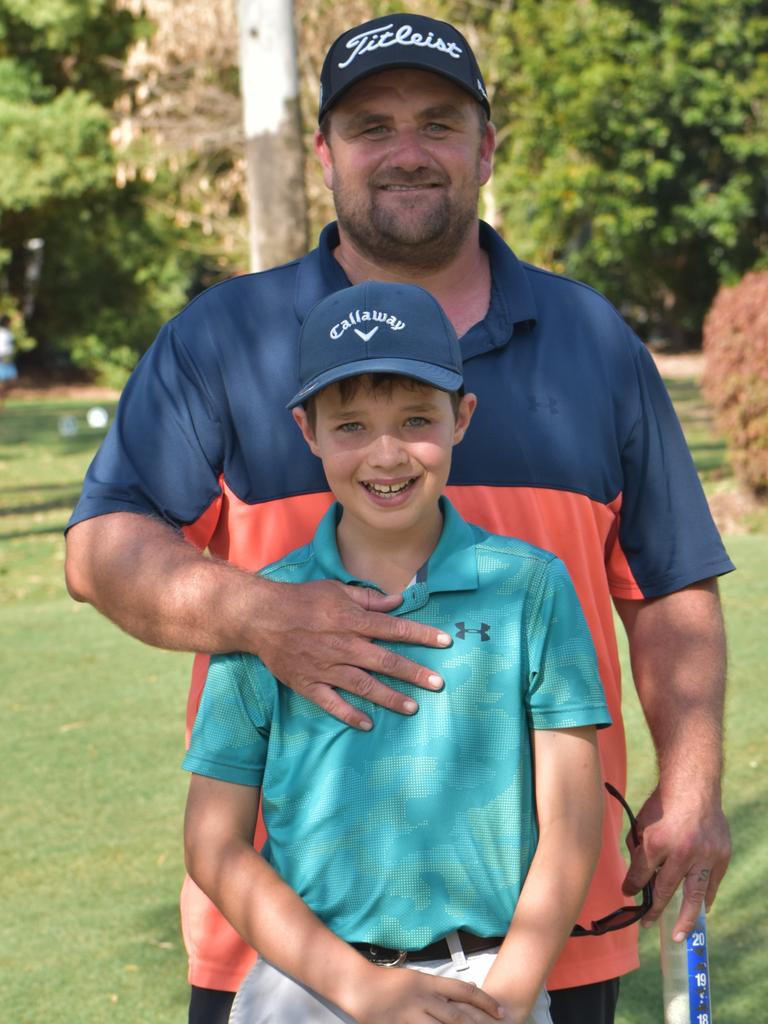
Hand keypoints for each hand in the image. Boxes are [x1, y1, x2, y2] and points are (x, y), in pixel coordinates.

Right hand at [250, 578, 452, 728]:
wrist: (261, 617)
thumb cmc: (301, 599)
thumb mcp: (336, 590)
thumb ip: (368, 599)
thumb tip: (396, 602)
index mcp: (351, 620)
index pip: (394, 629)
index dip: (421, 635)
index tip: (445, 642)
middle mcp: (343, 645)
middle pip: (385, 661)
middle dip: (414, 673)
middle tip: (438, 683)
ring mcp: (326, 667)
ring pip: (364, 686)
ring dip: (390, 698)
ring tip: (413, 708)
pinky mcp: (308, 684)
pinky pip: (331, 703)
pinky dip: (349, 715)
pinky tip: (368, 725)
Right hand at [347, 966, 504, 1023]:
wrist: (359, 986)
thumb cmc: (387, 983)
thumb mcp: (416, 980)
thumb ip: (436, 990)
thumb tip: (459, 998)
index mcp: (428, 982)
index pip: (464, 990)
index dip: (485, 1002)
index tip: (500, 1011)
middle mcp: (423, 998)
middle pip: (457, 1016)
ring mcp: (411, 1015)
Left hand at [622, 784, 730, 935]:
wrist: (693, 786)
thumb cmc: (663, 804)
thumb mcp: (642, 825)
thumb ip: (639, 851)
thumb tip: (636, 877)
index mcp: (657, 842)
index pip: (641, 874)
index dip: (633, 887)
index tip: (628, 895)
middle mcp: (682, 852)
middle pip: (667, 891)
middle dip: (655, 911)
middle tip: (648, 925)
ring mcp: (705, 855)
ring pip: (695, 895)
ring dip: (686, 918)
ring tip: (679, 935)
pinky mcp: (721, 855)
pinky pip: (713, 883)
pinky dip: (706, 898)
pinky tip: (701, 910)